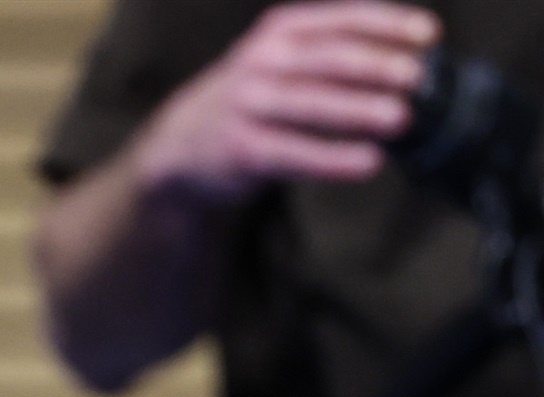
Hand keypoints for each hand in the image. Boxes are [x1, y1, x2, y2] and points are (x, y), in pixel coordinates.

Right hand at [133, 1, 439, 203]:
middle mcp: (261, 61)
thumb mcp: (283, 56)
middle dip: (376, 67)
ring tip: (401, 118)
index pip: (341, 20)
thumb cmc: (254, 97)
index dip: (387, 24)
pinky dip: (335, 159)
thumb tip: (414, 62)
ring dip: (360, 111)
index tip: (428, 36)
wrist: (182, 140)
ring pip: (312, 105)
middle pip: (328, 60)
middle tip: (416, 78)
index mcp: (280, 30)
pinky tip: (368, 162)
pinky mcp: (242, 148)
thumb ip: (332, 50)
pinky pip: (295, 153)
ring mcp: (248, 105)